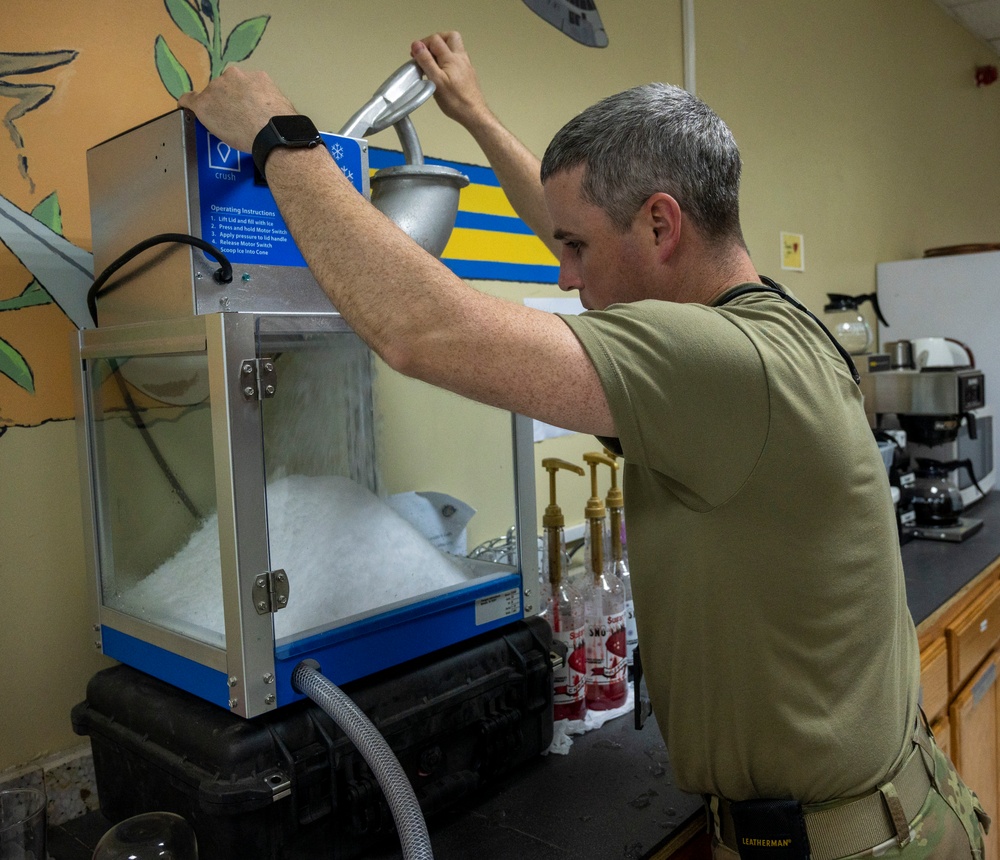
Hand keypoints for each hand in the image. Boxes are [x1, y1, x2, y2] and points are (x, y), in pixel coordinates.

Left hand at [177, 66, 296, 153]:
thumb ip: (269, 102)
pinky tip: (184, 109)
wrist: (272, 133)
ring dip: (215, 107)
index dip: (242, 98)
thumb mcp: (282, 105)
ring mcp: (217, 89)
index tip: (244, 108)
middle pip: (225, 88)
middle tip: (236, 120)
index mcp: (256, 77)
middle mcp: (234, 76)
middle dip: (228, 101)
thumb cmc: (283, 124)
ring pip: (211, 96)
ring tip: (222, 125)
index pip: (243, 84)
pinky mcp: (204, 104)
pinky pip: (189, 100)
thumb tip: (268, 110)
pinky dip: (187, 104)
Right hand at [410, 31, 489, 129]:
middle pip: (450, 37)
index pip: (435, 39)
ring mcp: (466, 65)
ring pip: (455, 48)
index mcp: (451, 58)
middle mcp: (461, 58)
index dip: (423, 44)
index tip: (415, 54)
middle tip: (427, 51)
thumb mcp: (435, 80)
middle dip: (436, 40)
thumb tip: (417, 45)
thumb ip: (426, 61)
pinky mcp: (468, 74)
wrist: (474, 114)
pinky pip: (458, 59)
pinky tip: (443, 71)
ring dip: (443, 49)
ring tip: (432, 61)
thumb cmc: (456, 101)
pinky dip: (448, 60)